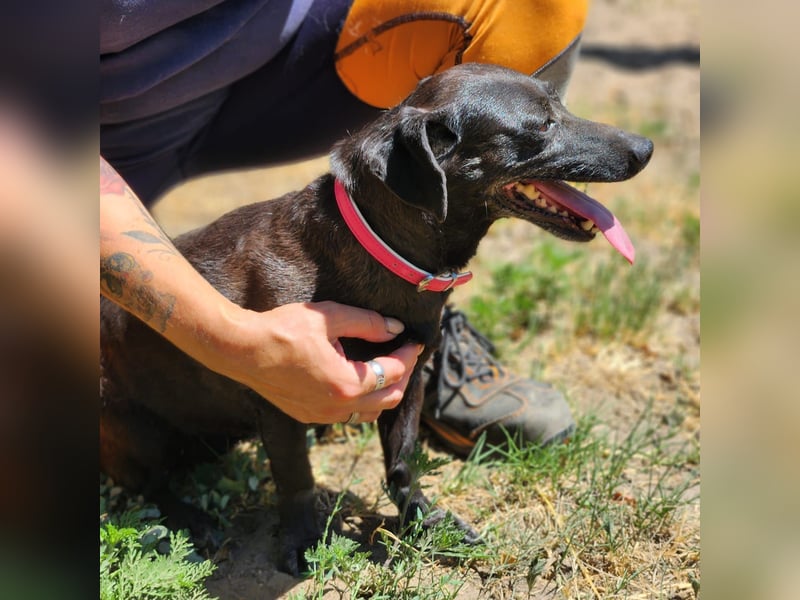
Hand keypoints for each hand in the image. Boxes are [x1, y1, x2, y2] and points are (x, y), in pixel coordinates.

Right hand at [209, 301, 423, 423]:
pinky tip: (357, 380)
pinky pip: (347, 414)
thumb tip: (395, 328)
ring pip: (369, 412)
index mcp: (346, 384)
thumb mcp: (328, 318)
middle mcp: (337, 407)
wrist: (241, 351)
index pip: (393, 372)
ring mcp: (322, 416)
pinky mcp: (309, 416)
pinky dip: (361, 400)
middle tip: (404, 354)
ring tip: (385, 368)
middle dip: (402, 376)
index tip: (414, 340)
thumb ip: (367, 323)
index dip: (408, 355)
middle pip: (389, 399)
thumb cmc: (282, 330)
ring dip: (383, 392)